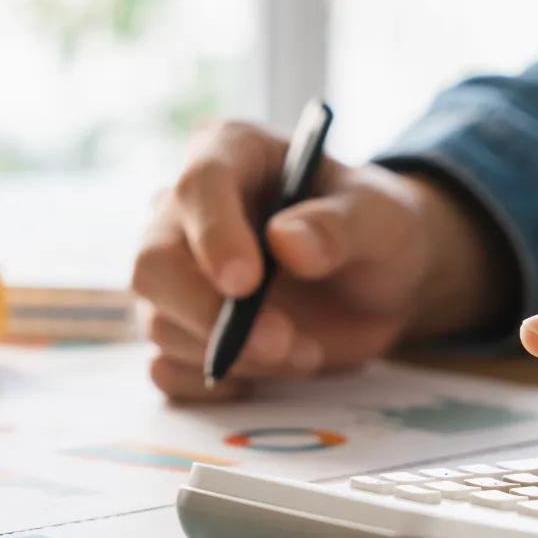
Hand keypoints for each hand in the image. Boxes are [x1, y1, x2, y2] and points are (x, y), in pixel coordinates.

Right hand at [132, 121, 507, 399]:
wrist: (380, 284)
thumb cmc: (377, 230)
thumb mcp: (383, 218)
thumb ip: (342, 225)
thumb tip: (288, 242)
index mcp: (231, 154)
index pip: (198, 185)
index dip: (214, 234)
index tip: (246, 283)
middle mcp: (186, 212)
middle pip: (154, 265)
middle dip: (210, 314)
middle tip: (282, 342)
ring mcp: (177, 274)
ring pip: (161, 324)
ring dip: (236, 355)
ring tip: (306, 351)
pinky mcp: (182, 329)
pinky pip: (166, 369)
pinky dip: (217, 383)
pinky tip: (270, 370)